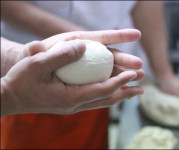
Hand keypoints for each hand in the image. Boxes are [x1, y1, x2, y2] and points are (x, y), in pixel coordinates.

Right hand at [1, 29, 143, 115]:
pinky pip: (93, 100)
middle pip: (106, 100)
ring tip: (133, 92)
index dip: (119, 82)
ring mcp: (72, 105)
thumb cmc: (21, 80)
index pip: (102, 90)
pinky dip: (106, 95)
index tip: (133, 75)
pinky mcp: (69, 103)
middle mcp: (74, 104)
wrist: (10, 97)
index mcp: (69, 97)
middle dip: (125, 92)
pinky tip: (111, 91)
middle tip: (141, 87)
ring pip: (101, 102)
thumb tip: (83, 46)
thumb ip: (61, 55)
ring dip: (119, 96)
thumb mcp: (38, 64)